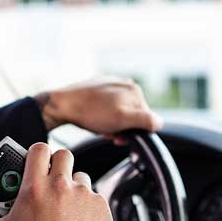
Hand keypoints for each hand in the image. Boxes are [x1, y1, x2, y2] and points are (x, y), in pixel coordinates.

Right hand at [0, 143, 112, 220]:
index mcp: (35, 187)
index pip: (39, 149)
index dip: (37, 153)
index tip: (34, 163)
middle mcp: (62, 186)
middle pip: (64, 155)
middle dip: (57, 163)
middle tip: (50, 180)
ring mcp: (84, 196)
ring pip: (81, 177)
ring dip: (73, 186)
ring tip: (64, 207)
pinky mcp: (101, 209)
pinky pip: (95, 197)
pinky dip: (87, 206)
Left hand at [36, 77, 162, 139]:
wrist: (62, 105)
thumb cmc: (91, 113)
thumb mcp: (123, 119)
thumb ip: (146, 120)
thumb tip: (158, 123)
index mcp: (135, 90)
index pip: (147, 118)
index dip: (135, 131)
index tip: (121, 135)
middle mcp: (126, 84)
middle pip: (133, 115)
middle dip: (123, 127)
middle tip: (109, 132)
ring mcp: (112, 86)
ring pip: (121, 113)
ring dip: (113, 124)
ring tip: (100, 126)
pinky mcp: (100, 89)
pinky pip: (109, 107)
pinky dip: (105, 117)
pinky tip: (95, 120)